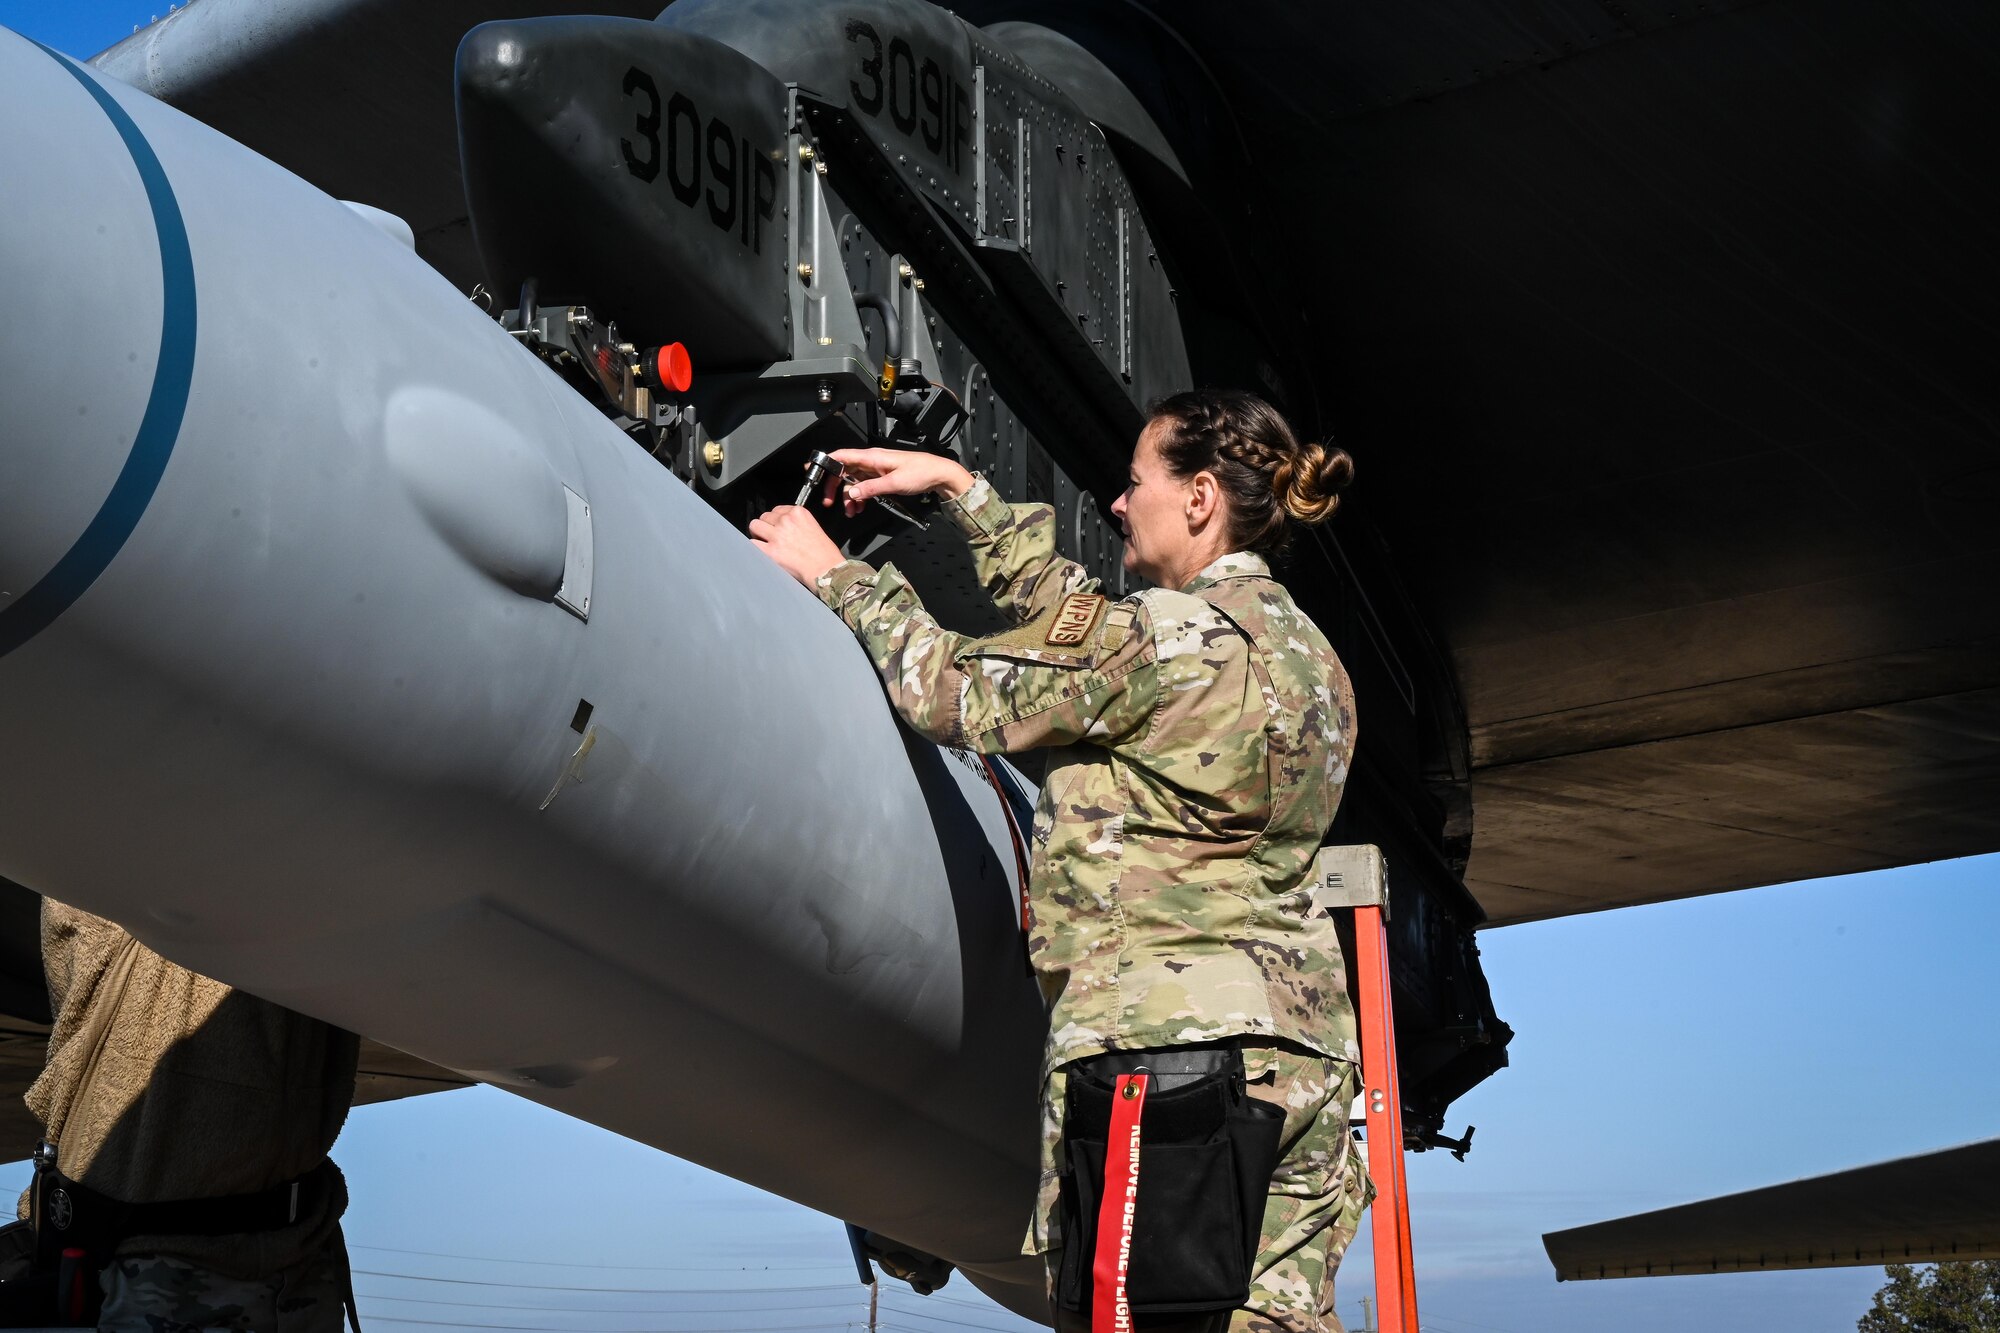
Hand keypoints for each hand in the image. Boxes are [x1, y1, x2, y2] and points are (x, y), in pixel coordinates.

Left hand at [749, 505, 845, 587]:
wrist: (826, 569)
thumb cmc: (825, 553)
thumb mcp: (815, 527)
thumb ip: (798, 522)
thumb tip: (784, 526)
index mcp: (798, 513)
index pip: (778, 509)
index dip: (776, 519)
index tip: (778, 526)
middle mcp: (786, 521)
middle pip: (765, 516)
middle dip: (767, 525)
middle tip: (771, 535)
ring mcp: (777, 535)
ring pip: (755, 526)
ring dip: (758, 533)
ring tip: (763, 541)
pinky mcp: (770, 551)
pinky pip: (752, 543)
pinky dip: (755, 547)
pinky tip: (761, 551)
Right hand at [824, 448, 972, 517]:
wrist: (938, 475)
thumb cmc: (921, 472)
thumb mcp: (894, 483)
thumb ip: (871, 488)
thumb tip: (852, 493)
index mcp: (872, 457)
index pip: (841, 456)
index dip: (825, 462)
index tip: (812, 469)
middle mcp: (871, 462)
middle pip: (843, 471)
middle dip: (835, 487)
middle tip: (829, 501)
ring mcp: (876, 470)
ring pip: (853, 482)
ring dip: (849, 497)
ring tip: (850, 512)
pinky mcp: (881, 478)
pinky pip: (864, 487)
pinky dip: (860, 498)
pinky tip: (860, 508)